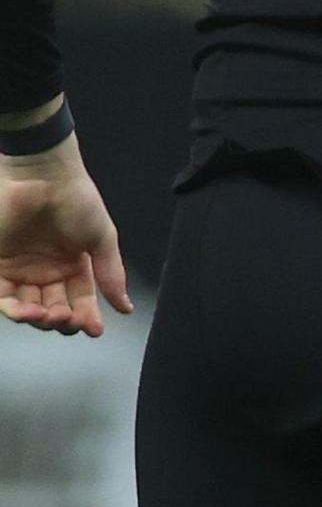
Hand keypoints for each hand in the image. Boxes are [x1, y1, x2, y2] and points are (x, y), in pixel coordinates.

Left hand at [0, 139, 127, 337]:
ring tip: (46, 317)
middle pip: (53, 309)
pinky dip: (11, 308)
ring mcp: (21, 269)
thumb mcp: (102, 238)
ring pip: (27, 307)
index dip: (87, 317)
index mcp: (74, 266)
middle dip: (62, 320)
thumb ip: (111, 274)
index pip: (80, 301)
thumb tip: (125, 307)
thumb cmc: (77, 201)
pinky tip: (25, 312)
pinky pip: (2, 296)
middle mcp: (47, 271)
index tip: (94, 329)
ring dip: (37, 319)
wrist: (42, 177)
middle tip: (68, 320)